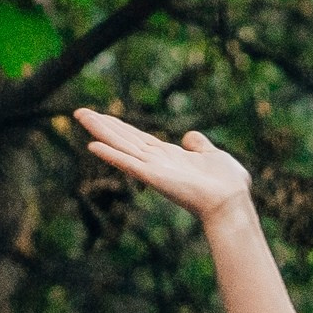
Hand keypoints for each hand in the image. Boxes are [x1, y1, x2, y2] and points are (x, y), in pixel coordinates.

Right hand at [76, 110, 253, 226]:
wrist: (232, 201)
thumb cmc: (227, 183)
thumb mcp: (212, 155)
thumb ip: (199, 145)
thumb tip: (190, 137)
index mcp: (168, 157)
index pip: (138, 138)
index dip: (120, 126)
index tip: (103, 115)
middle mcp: (156, 163)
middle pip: (124, 140)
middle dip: (102, 125)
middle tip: (79, 111)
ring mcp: (154, 171)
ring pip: (121, 147)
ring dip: (101, 132)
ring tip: (81, 116)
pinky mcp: (154, 178)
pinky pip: (129, 165)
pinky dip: (112, 156)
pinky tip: (94, 146)